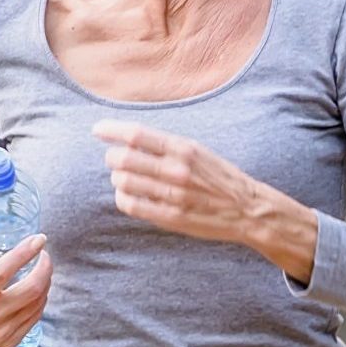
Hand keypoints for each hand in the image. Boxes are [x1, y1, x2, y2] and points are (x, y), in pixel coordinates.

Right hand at [0, 221, 52, 346]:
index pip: (5, 271)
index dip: (26, 252)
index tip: (39, 239)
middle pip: (31, 290)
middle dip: (45, 268)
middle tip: (44, 255)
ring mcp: (1, 333)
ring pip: (37, 306)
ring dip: (45, 285)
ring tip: (42, 271)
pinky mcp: (6, 344)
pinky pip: (33, 321)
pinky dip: (39, 304)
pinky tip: (38, 294)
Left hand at [91, 120, 317, 280]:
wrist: (247, 209)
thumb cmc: (219, 177)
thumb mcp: (198, 151)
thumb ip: (167, 145)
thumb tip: (130, 138)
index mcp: (184, 148)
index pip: (137, 135)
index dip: (112, 130)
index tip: (97, 130)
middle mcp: (176, 170)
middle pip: (124, 158)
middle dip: (111, 157)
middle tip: (112, 158)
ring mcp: (172, 194)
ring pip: (124, 182)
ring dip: (117, 178)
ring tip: (122, 178)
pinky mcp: (170, 216)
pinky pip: (131, 205)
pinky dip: (122, 198)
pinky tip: (126, 195)